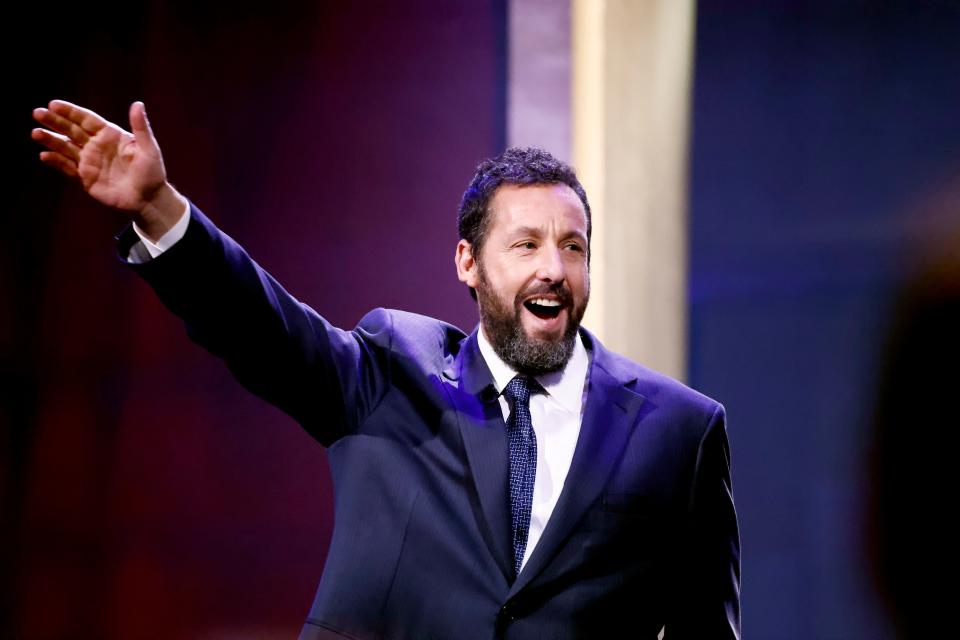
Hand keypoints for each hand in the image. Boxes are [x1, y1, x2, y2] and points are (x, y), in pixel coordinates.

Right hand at [32, 100, 183, 239]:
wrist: (148, 199)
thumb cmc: (152, 172)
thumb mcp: (149, 148)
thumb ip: (141, 127)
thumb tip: (137, 104)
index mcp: (110, 135)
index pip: (86, 119)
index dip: (70, 112)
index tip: (53, 104)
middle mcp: (96, 145)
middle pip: (71, 130)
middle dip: (54, 121)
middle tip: (37, 113)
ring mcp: (89, 161)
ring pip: (65, 147)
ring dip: (50, 140)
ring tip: (35, 133)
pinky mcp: (85, 177)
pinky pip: (67, 167)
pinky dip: (56, 161)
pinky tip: (44, 155)